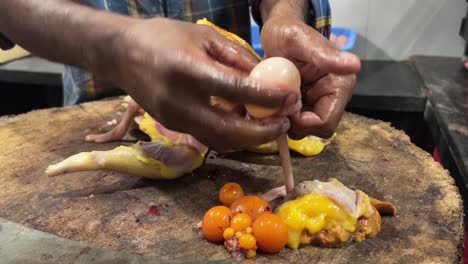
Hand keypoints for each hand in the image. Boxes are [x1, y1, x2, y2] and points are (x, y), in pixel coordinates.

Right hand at [105, 18, 297, 149]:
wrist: (121, 53)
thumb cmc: (164, 37)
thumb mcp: (204, 36)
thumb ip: (237, 58)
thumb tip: (267, 78)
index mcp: (188, 70)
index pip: (234, 90)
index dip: (266, 97)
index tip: (289, 99)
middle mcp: (179, 101)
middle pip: (228, 130)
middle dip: (262, 133)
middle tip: (285, 125)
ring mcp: (173, 119)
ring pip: (219, 140)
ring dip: (248, 138)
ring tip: (270, 126)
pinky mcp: (172, 126)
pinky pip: (208, 137)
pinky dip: (231, 135)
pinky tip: (245, 123)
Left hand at [260, 16, 360, 138]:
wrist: (276, 33)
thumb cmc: (288, 32)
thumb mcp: (301, 40)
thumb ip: (324, 54)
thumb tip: (354, 65)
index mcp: (339, 85)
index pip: (326, 123)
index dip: (304, 123)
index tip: (285, 109)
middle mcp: (331, 97)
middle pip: (313, 130)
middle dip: (293, 123)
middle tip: (274, 106)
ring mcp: (316, 103)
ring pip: (301, 129)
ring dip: (284, 121)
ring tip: (270, 102)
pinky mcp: (301, 105)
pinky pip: (291, 123)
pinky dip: (278, 118)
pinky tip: (269, 105)